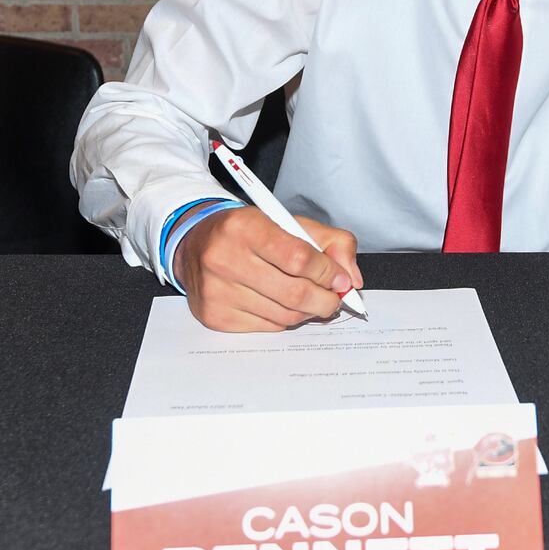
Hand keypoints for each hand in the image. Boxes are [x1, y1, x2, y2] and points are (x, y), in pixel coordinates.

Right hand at [172, 206, 363, 331]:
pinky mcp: (214, 315)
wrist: (196, 243)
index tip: (340, 279)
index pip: (299, 258)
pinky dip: (284, 319)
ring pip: (284, 315)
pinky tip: (283, 304)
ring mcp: (217, 290)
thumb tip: (352, 279)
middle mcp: (225, 258)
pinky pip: (267, 327)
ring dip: (307, 311)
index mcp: (246, 227)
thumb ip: (331, 243)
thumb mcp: (290, 222)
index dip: (328, 273)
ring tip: (311, 300)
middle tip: (335, 298)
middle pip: (294, 293)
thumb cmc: (249, 233)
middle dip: (325, 300)